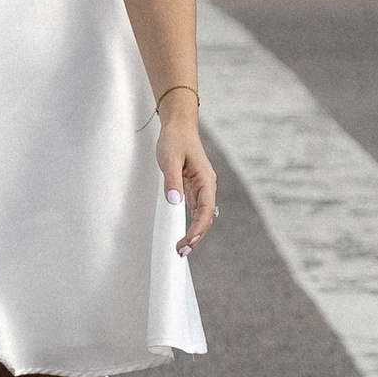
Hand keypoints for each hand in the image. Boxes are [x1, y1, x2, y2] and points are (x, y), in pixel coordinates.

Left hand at [157, 95, 215, 250]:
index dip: (198, 229)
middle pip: (205, 217)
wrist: (178, 124)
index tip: (188, 243)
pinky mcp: (193, 187)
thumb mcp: (170, 157)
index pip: (205, 211)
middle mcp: (207, 186)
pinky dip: (190, 222)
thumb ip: (172, 180)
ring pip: (200, 215)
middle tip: (180, 252)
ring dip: (193, 232)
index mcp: (206, 180)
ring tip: (181, 248)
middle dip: (196, 236)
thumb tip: (174, 202)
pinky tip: (184, 233)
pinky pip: (194, 209)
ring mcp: (201, 188)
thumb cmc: (175, 138)